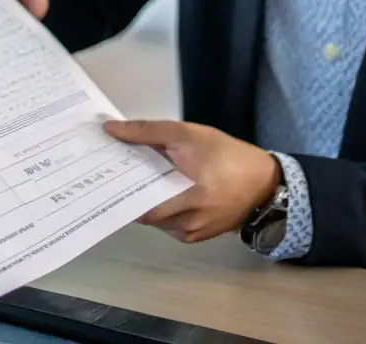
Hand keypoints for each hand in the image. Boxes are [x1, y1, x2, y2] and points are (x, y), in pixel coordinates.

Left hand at [104, 119, 278, 243]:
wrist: (264, 183)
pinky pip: (166, 223)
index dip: (118, 188)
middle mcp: (187, 223)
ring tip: (135, 176)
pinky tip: (158, 188)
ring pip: (153, 218)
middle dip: (127, 191)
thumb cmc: (227, 156)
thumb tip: (111, 130)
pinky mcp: (194, 236)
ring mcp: (190, 233)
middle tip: (113, 171)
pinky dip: (159, 207)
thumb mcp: (188, 134)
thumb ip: (148, 132)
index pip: (138, 203)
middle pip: (143, 211)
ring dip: (143, 199)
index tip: (102, 172)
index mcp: (189, 198)